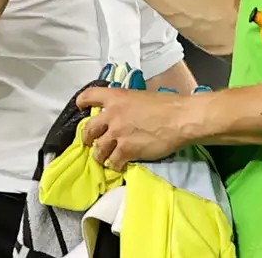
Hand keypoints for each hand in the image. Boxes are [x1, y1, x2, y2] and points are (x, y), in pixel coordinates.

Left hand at [76, 87, 193, 169]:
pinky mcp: (126, 150)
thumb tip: (126, 113)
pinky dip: (115, 165)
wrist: (180, 119)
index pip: (89, 96)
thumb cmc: (167, 105)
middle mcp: (112, 115)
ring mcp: (117, 134)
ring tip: (104, 158)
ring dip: (100, 155)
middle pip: (88, 129)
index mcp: (116, 97)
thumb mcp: (141, 97)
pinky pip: (113, 162)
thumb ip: (127, 104)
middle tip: (90, 142)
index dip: (82, 102)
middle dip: (87, 138)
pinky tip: (119, 165)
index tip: (81, 107)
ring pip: (98, 150)